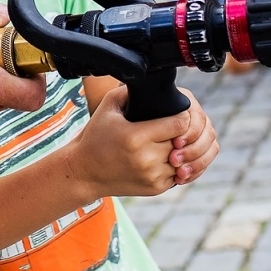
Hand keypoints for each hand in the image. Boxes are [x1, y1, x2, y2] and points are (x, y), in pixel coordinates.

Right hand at [64, 85, 218, 197]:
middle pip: (184, 140)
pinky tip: (169, 154)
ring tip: (172, 140)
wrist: (85, 171)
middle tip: (174, 125)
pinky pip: (181, 174)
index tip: (176, 113)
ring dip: (182, 149)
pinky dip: (179, 164)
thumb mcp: (108, 106)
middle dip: (182, 132)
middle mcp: (146, 159)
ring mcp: (153, 177)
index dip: (182, 116)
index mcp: (135, 137)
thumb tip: (154, 82)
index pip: (180, 124)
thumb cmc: (96, 135)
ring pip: (186, 158)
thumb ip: (131, 90)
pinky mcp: (156, 189)